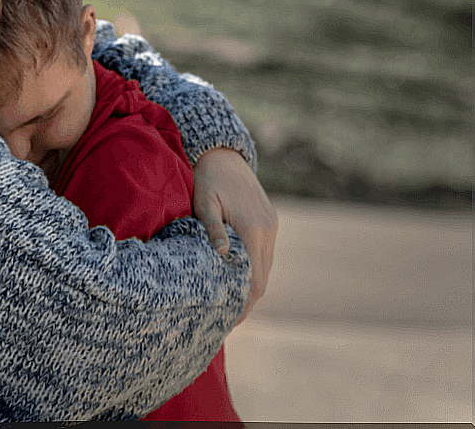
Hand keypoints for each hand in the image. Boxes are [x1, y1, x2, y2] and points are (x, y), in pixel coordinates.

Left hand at [192, 148, 277, 324]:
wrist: (223, 154)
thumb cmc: (206, 179)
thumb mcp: (204, 203)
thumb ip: (213, 229)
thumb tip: (223, 254)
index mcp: (252, 229)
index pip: (254, 278)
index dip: (244, 302)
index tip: (229, 319)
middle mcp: (267, 230)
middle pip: (263, 278)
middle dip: (247, 300)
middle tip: (226, 318)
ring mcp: (271, 226)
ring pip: (266, 267)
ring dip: (251, 286)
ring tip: (230, 302)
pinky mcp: (269, 221)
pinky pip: (264, 254)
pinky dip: (254, 269)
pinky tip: (237, 277)